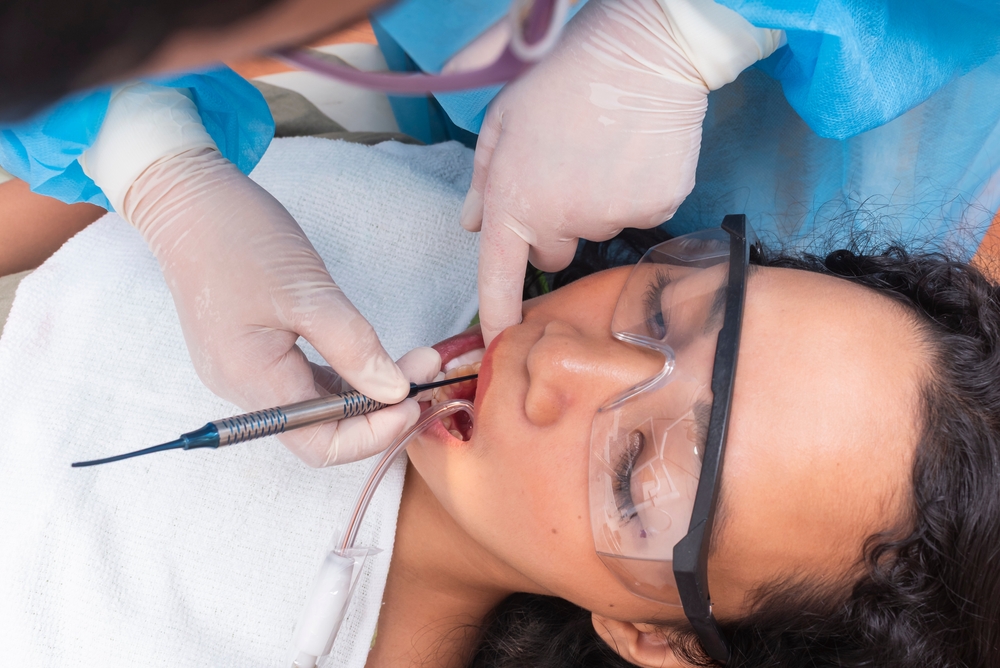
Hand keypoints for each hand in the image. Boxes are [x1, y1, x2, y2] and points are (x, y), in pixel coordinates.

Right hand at [122, 147, 435, 465]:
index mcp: (250, 379)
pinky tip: (372, 357)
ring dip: (364, 392)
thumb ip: (353, 347)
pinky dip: (342, 375)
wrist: (186, 200)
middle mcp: (243, 387)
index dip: (373, 434)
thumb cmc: (240, 236)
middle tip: (423, 374)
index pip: (319, 444)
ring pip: (314, 406)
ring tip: (409, 363)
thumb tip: (395, 392)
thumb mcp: (308, 291)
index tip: (413, 399)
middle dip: (377, 411)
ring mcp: (244, 370)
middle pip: (319, 431)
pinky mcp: (251, 352)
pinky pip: (302, 381)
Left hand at [462, 0, 780, 343]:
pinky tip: (635, 153)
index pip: (498, 277)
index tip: (499, 346)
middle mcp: (561, 222)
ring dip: (595, 204)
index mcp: (515, 201)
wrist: (640, 51)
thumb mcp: (503, 121)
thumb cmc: (561, 78)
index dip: (497, 317)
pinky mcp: (655, 210)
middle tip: (565, 174)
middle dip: (554, 227)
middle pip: (552, 255)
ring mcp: (611, 218)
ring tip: (602, 150)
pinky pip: (639, 215)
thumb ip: (482, 179)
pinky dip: (635, 193)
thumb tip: (472, 224)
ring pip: (596, 231)